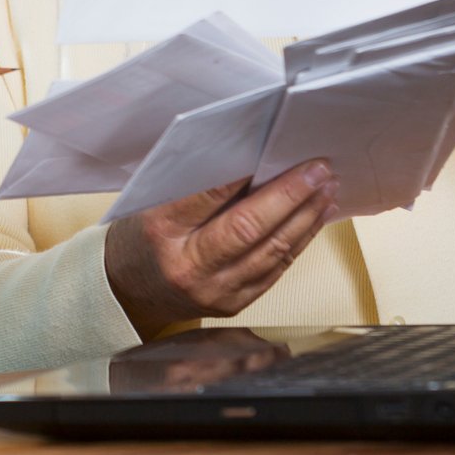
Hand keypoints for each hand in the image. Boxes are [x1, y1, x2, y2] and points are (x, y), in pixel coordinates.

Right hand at [101, 160, 336, 337]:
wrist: (128, 291)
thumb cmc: (143, 239)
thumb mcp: (154, 205)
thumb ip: (197, 188)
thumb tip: (251, 162)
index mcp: (162, 232)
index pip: (208, 198)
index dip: (245, 175)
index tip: (274, 150)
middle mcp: (190, 268)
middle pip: (248, 229)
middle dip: (289, 196)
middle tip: (317, 170)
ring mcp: (216, 292)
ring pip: (272, 251)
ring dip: (305, 216)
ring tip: (326, 188)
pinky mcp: (236, 304)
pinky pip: (276, 269)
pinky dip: (299, 239)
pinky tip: (313, 217)